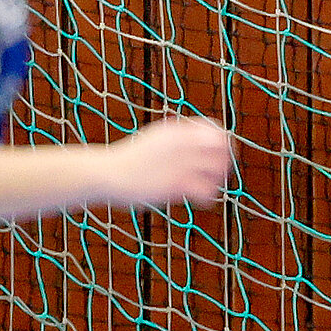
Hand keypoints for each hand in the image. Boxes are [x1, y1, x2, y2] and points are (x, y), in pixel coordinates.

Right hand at [105, 116, 233, 208]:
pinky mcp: (174, 185)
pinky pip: (206, 191)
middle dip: (224, 162)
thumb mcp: (154, 139)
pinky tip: (200, 200)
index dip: (223, 143)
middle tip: (216, 174)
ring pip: (218, 171)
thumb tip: (194, 136)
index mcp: (176, 131)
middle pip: (222, 149)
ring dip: (218, 180)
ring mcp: (179, 164)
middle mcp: (181, 144)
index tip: (219, 155)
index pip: (215, 131)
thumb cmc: (130, 159)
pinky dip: (208, 196)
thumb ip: (176, 137)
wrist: (106, 173)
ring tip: (208, 187)